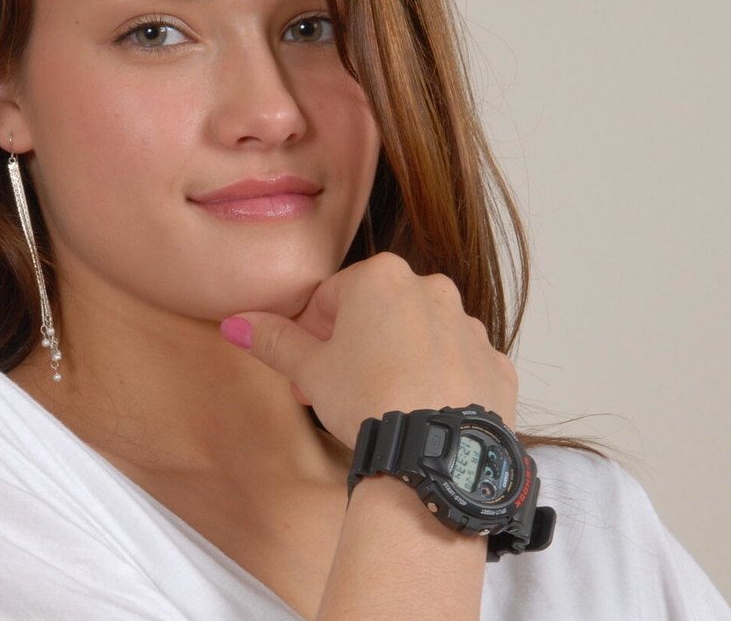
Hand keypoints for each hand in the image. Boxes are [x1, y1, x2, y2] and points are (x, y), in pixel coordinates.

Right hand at [221, 252, 517, 445]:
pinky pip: (458, 366)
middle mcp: (432, 289)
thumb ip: (273, 340)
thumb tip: (234, 323)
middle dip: (354, 346)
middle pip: (378, 313)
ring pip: (421, 337)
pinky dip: (439, 383)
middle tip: (335, 391)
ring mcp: (469, 327)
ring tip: (380, 407)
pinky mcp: (495, 365)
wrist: (434, 452)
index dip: (312, 335)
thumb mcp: (309, 370)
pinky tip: (421, 414)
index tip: (307, 370)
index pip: (330, 297)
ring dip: (398, 360)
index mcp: (382, 277)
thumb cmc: (367, 399)